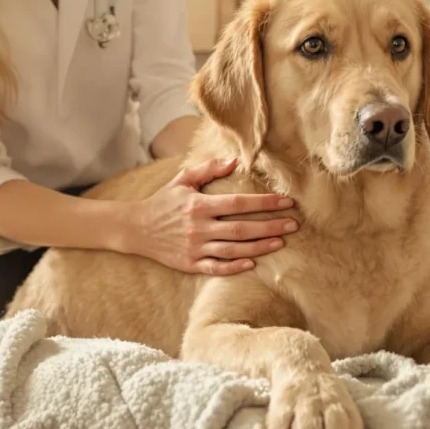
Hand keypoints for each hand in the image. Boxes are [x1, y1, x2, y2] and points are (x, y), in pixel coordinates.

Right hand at [124, 158, 297, 274]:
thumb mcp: (183, 180)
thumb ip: (208, 169)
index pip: (239, 203)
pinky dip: (234, 267)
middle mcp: (199, 228)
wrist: (135, 228)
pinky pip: (216, 268)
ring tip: (280, 242)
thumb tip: (235, 161)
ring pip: (233, 250)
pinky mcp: (190, 264)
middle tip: (293, 225)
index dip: (265, 202)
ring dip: (259, 247)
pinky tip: (252, 264)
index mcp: (199, 205)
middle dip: (270, 226)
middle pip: (242, 228)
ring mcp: (195, 248)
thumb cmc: (163, 202)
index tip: (286, 201)